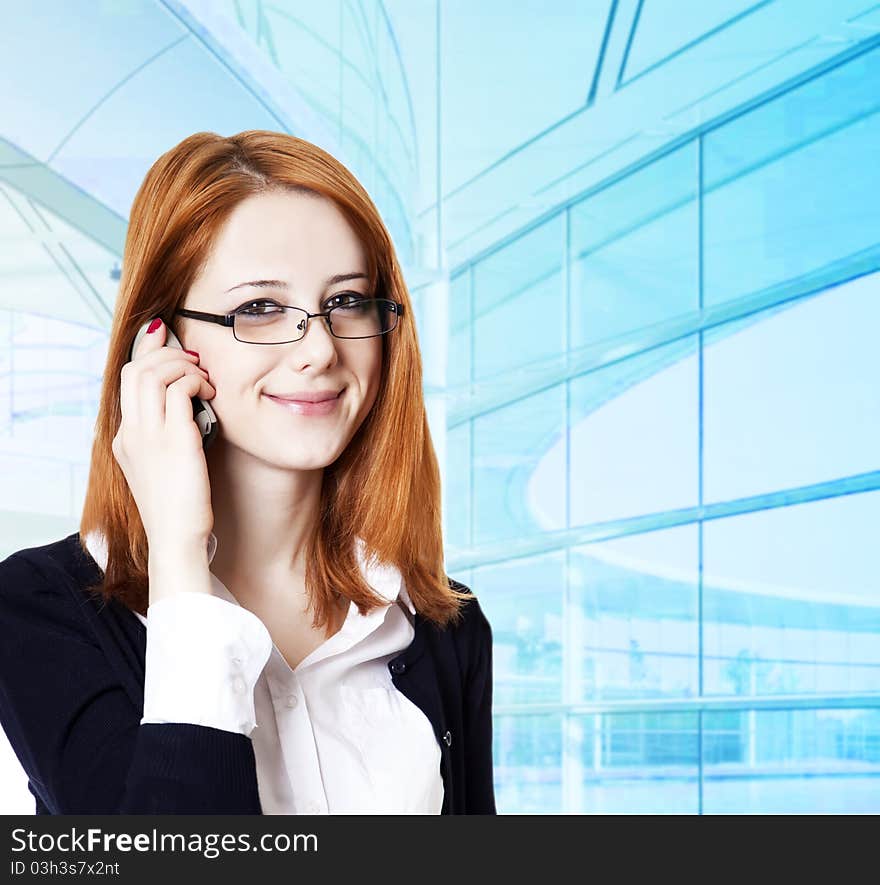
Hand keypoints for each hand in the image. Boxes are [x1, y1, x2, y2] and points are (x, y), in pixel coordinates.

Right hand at [111, 318, 216, 557]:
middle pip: (134, 368)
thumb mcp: (162, 466)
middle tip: (192, 359)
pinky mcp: (175, 440)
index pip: (126, 378)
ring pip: (153, 372)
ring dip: (183, 365)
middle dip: (166, 352)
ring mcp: (149, 435)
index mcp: (124, 438)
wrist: (176, 538)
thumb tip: (186, 406)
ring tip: (204, 377)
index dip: (146, 352)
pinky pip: (181, 390)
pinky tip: (211, 393)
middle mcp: (131, 432)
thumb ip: (164, 436)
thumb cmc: (177, 506)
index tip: (167, 341)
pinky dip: (197, 382)